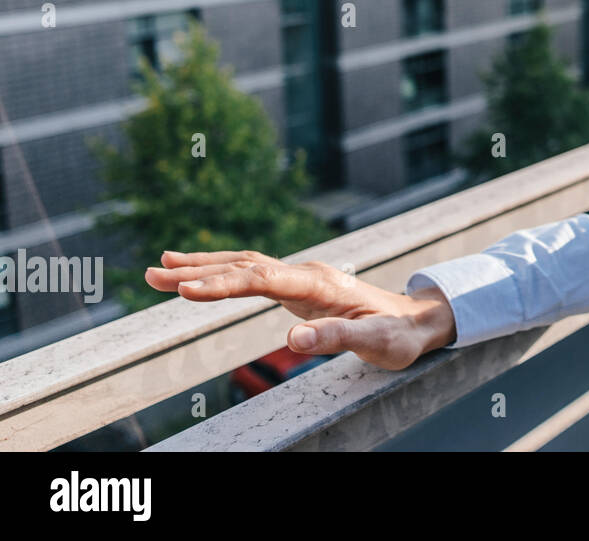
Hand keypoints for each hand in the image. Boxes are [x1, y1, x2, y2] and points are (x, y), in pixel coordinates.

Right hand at [144, 249, 456, 369]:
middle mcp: (308, 272)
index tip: (185, 290)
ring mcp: (302, 276)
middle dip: (198, 271)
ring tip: (159, 269)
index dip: (223, 284)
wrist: (418, 321)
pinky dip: (223, 272)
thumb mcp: (375, 343)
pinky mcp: (299, 286)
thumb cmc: (399, 335)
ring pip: (246, 264)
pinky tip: (200, 276)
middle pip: (245, 265)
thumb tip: (291, 340)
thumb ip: (336, 340)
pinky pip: (253, 274)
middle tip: (152, 275)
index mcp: (321, 283)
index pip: (262, 279)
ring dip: (204, 267)